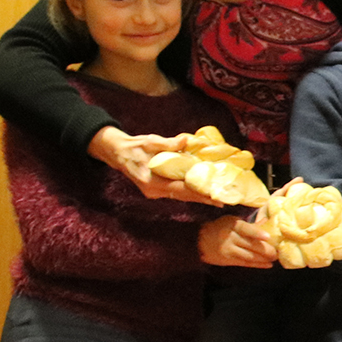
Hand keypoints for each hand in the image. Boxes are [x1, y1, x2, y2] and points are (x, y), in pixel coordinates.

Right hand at [90, 126, 219, 204]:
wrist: (119, 153)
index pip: (181, 188)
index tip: (214, 196)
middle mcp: (154, 191)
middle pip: (184, 196)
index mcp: (152, 181)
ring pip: (181, 196)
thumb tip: (185, 140)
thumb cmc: (135, 146)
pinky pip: (176, 192)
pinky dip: (189, 192)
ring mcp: (155, 192)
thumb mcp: (150, 141)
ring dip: (198, 196)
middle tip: (223, 201)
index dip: (199, 193)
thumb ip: (168, 143)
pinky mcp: (157, 190)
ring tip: (217, 198)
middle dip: (203, 198)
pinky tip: (202, 191)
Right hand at [198, 214, 278, 267]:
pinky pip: (245, 263)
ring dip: (264, 258)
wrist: (199, 240)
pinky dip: (257, 264)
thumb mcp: (232, 221)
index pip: (246, 229)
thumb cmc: (219, 228)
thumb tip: (267, 222)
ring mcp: (229, 250)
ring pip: (250, 256)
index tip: (268, 236)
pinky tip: (267, 265)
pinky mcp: (229, 260)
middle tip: (279, 251)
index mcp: (232, 225)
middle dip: (267, 249)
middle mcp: (230, 237)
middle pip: (251, 245)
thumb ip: (249, 224)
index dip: (257, 233)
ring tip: (275, 258)